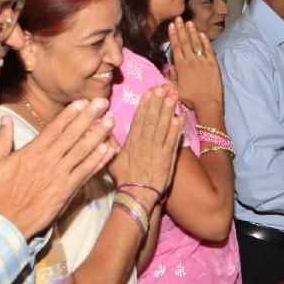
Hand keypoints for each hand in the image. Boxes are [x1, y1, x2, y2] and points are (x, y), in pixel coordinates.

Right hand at [0, 98, 115, 238]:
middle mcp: (49, 160)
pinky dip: (97, 160)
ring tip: (111, 121)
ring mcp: (60, 175)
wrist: (7, 222)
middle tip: (102, 102)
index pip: (55, 128)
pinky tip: (108, 150)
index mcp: (33, 151)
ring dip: (98, 135)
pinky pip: (85, 172)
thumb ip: (3, 139)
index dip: (70, 114)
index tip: (82, 102)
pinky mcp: (67, 190)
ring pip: (82, 151)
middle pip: (72, 134)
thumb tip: (6, 119)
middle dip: (88, 117)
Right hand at [108, 85, 183, 206]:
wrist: (137, 196)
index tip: (150, 91)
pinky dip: (176, 129)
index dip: (146, 104)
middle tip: (164, 87)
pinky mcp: (168, 159)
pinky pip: (173, 141)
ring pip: (163, 127)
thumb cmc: (124, 179)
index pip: (139, 119)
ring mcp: (157, 151)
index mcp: (132, 142)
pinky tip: (180, 117)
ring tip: (173, 97)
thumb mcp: (111, 160)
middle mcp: (145, 144)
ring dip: (168, 111)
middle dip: (158, 102)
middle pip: (152, 119)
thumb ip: (110, 142)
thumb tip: (103, 127)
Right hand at [168, 18, 223, 116]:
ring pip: (196, 43)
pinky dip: (205, 41)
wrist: (208, 103)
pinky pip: (208, 49)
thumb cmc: (191, 99)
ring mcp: (203, 61)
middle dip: (181, 29)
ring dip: (192, 32)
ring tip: (189, 22)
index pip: (176, 47)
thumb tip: (169, 67)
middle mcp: (191, 61)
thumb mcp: (176, 90)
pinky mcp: (213, 64)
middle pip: (185, 42)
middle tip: (178, 19)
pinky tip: (201, 34)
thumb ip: (171, 77)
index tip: (171, 26)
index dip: (173, 35)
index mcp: (181, 67)